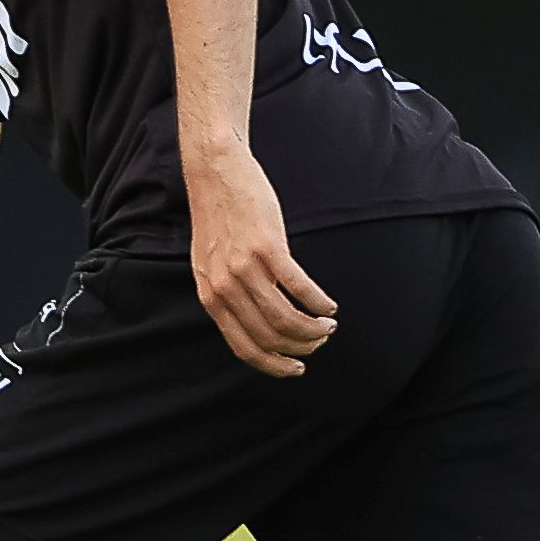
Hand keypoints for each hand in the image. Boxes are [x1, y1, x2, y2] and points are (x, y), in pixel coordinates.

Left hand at [180, 141, 337, 377]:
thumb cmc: (219, 217)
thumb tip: (256, 324)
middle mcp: (225, 288)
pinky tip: (328, 305)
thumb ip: (229, 294)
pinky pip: (299, 288)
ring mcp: (245, 268)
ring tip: (327, 325)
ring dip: (313, 330)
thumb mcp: (211, 264)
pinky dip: (319, 303)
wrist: (215, 172)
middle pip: (270, 337)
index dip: (273, 365)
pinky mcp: (267, 247)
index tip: (295, 368)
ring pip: (286, 319)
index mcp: (211, 296)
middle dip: (301, 347)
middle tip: (319, 341)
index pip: (244, 347)